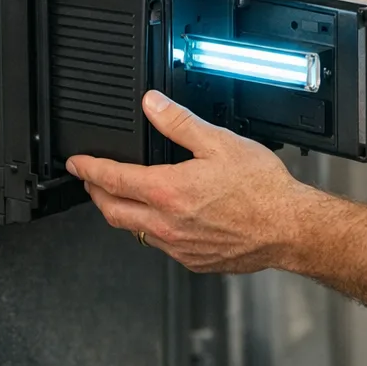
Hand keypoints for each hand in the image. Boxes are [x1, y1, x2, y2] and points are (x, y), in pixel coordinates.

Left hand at [67, 90, 321, 273]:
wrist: (289, 228)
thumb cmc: (261, 190)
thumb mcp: (219, 142)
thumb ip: (179, 122)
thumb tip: (152, 104)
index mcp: (168, 191)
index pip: (112, 179)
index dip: (89, 168)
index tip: (77, 163)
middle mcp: (166, 224)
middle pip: (111, 211)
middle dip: (95, 193)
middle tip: (90, 180)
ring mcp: (178, 247)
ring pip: (134, 231)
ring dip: (122, 212)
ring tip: (124, 196)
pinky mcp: (193, 261)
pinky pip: (160, 245)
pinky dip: (152, 229)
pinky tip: (164, 218)